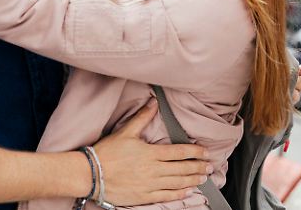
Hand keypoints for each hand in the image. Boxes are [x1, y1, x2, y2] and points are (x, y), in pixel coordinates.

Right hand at [91, 101, 210, 205]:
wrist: (91, 174)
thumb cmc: (107, 153)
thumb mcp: (125, 132)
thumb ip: (142, 118)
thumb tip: (153, 103)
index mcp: (150, 153)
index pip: (179, 152)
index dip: (195, 152)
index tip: (205, 152)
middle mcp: (153, 170)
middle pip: (182, 168)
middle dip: (198, 167)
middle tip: (210, 166)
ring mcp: (149, 185)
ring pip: (177, 183)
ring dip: (192, 180)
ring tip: (203, 178)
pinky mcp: (144, 196)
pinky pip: (166, 196)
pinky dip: (178, 194)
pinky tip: (187, 191)